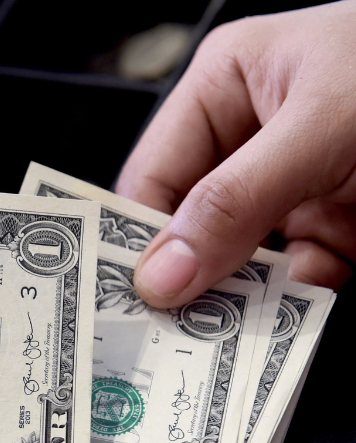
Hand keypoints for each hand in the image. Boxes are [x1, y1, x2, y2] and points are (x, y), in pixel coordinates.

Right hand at [117, 1, 355, 307]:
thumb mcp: (321, 124)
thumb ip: (237, 198)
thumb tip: (164, 269)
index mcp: (227, 87)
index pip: (154, 174)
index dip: (136, 235)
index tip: (124, 293)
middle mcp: (250, 143)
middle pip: (190, 226)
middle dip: (184, 276)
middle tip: (161, 328)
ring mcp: (292, 193)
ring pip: (236, 264)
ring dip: (233, 302)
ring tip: (215, 338)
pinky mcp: (335, 235)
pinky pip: (289, 285)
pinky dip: (284, 311)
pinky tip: (273, 330)